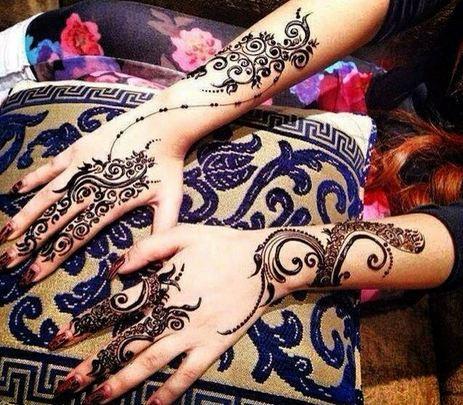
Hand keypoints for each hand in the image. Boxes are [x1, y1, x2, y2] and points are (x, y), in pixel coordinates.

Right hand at [0, 109, 184, 285]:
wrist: (164, 123)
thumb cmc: (169, 164)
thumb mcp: (171, 201)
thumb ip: (162, 232)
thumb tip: (156, 260)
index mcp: (111, 204)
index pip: (75, 236)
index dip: (52, 257)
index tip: (31, 274)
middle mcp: (91, 187)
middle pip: (54, 221)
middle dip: (29, 244)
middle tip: (6, 263)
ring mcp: (82, 166)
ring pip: (47, 197)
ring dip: (24, 217)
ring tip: (5, 236)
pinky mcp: (79, 148)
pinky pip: (51, 166)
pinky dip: (33, 179)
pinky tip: (15, 192)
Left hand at [48, 224, 287, 403]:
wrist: (264, 262)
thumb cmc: (222, 245)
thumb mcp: (183, 234)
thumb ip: (146, 249)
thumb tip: (115, 269)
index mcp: (161, 286)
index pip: (113, 308)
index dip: (83, 324)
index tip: (57, 339)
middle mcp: (170, 314)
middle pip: (124, 343)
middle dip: (92, 366)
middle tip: (65, 386)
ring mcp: (191, 333)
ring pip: (149, 363)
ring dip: (120, 383)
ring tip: (95, 400)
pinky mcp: (212, 346)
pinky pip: (187, 374)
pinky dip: (168, 392)